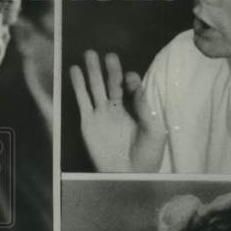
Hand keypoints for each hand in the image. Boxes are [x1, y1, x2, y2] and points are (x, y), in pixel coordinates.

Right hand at [70, 51, 165, 171]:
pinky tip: (75, 71)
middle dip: (110, 69)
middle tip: (109, 55)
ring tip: (89, 54)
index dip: (130, 80)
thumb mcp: (155, 131)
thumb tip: (138, 88)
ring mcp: (101, 114)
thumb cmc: (148, 156)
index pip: (131, 87)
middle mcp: (117, 109)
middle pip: (112, 83)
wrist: (130, 176)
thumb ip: (147, 109)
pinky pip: (82, 100)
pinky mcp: (88, 122)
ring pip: (95, 87)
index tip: (130, 78)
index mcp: (135, 109)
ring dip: (92, 71)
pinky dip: (78, 85)